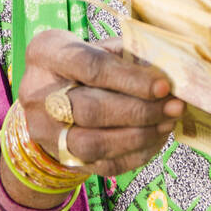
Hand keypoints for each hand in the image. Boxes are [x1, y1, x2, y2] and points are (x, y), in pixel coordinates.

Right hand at [14, 29, 184, 200]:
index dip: (129, 79)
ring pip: (94, 144)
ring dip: (139, 136)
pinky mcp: (60, 157)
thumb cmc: (85, 63)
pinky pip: (101, 164)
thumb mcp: (100, 46)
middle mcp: (37, 94)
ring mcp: (45, 131)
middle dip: (139, 110)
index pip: (89, 68)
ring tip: (168, 123)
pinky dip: (135, 154)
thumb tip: (169, 72)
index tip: (163, 85)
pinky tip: (156, 139)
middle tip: (174, 106)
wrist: (51, 96)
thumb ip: (129, 53)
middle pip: (90, 110)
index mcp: (46, 53)